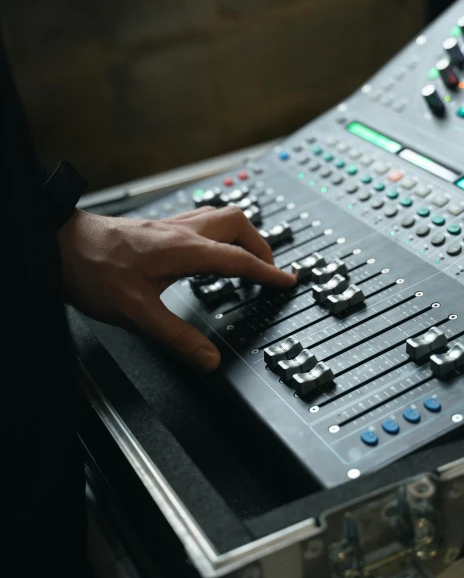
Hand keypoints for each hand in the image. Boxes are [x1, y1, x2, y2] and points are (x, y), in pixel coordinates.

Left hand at [58, 206, 295, 370]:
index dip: (268, 272)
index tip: (287, 281)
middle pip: (238, 224)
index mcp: (185, 250)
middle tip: (270, 269)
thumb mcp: (136, 314)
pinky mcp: (157, 229)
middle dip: (261, 245)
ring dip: (241, 235)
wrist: (61, 244)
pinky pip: (201, 221)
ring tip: (248, 257)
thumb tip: (209, 360)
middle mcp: (182, 232)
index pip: (240, 258)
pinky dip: (219, 234)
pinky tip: (208, 250)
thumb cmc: (93, 270)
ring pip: (219, 217)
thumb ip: (177, 338)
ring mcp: (169, 226)